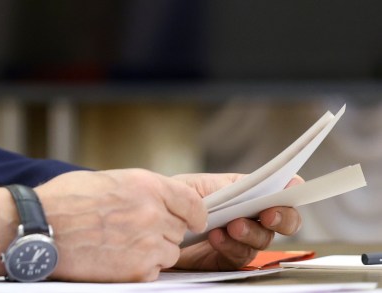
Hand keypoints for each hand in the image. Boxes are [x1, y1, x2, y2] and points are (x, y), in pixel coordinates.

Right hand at [0, 169, 207, 281]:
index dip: (193, 214)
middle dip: (164, 231)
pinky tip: (114, 257)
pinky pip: (153, 271)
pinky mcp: (138, 271)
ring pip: (169, 252)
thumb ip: (140, 191)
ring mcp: (147, 244)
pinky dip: (139, 267)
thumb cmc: (64, 200)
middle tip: (134, 231)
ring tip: (121, 244)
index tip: (190, 220)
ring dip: (152, 250)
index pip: (193, 203)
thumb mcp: (108, 181)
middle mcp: (153, 213)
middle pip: (180, 229)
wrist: (40, 227)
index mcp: (146, 185)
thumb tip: (158, 201)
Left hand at [172, 173, 303, 270]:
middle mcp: (248, 216)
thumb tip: (252, 185)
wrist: (151, 224)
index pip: (277, 191)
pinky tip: (216, 237)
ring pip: (262, 240)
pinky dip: (230, 246)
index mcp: (244, 192)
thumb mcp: (195, 186)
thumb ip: (224, 186)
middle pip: (282, 220)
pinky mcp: (228, 259)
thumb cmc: (172, 200)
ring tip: (231, 226)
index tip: (293, 188)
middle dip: (281, 218)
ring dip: (250, 232)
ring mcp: (241, 239)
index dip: (290, 189)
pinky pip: (239, 257)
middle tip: (268, 215)